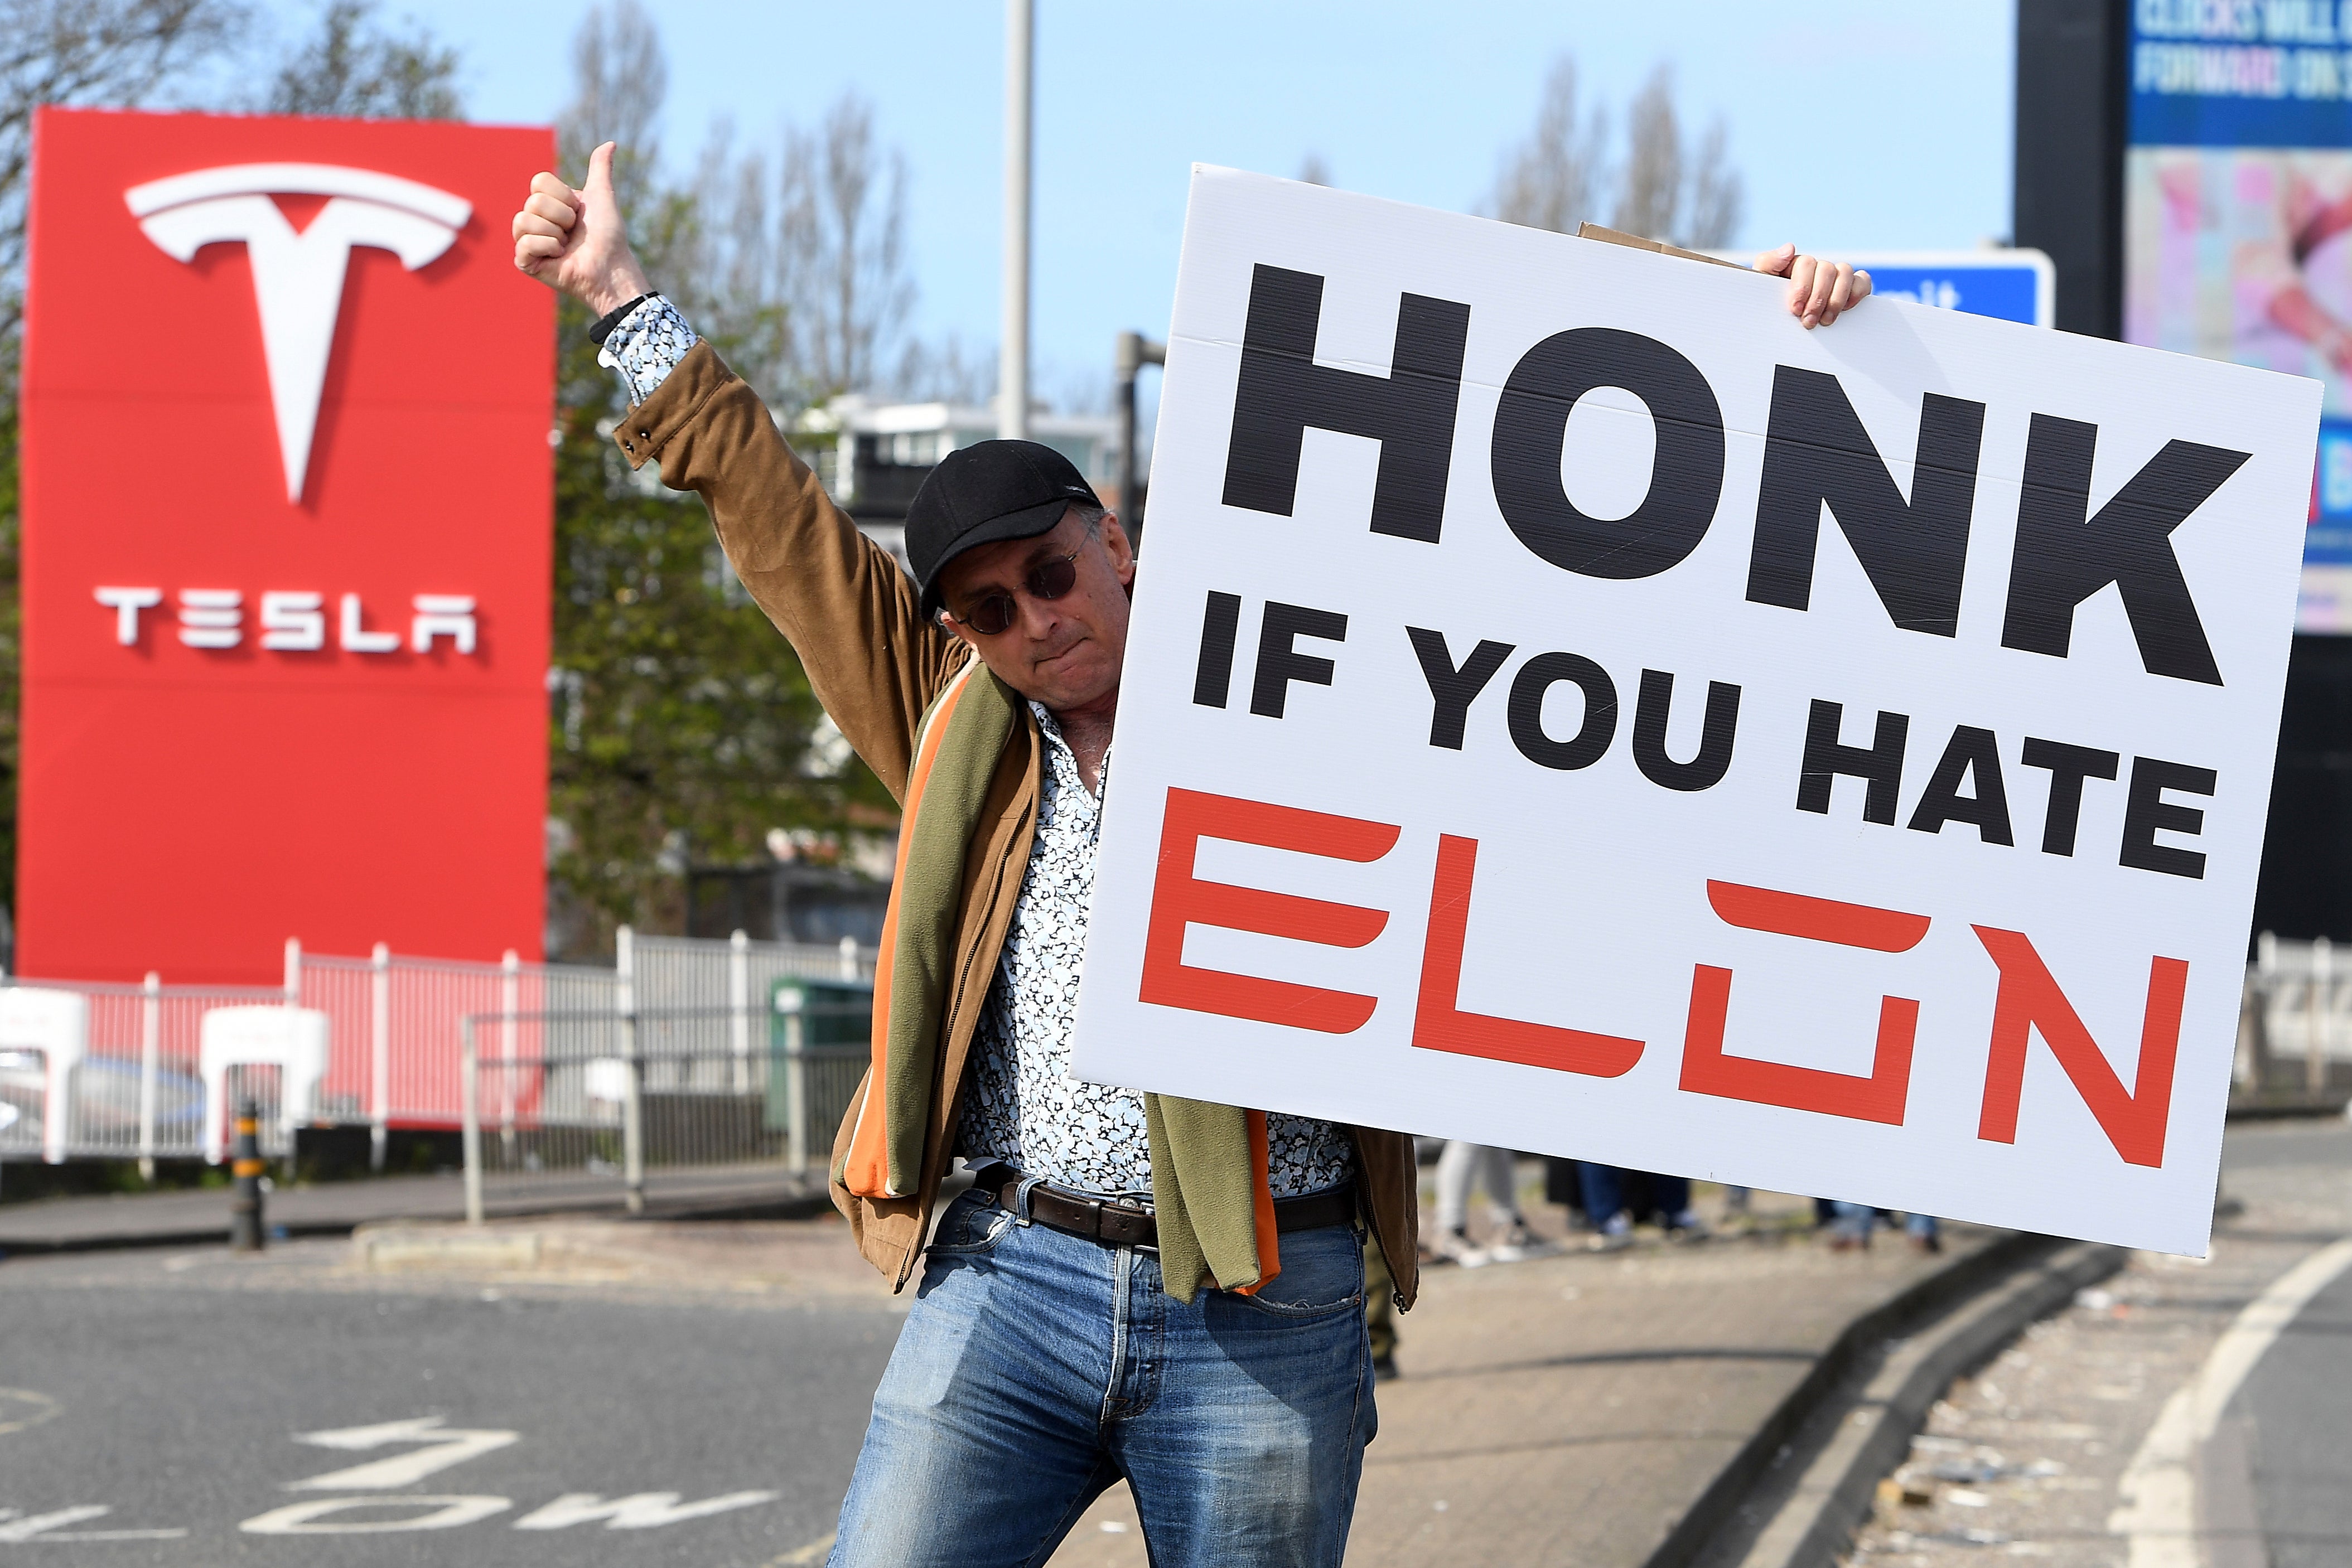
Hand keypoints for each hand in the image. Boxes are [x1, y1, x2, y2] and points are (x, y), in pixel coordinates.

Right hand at [511, 141, 651, 315]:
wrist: (611, 268)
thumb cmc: (608, 236)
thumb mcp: (602, 196)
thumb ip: (600, 169)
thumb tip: (610, 143)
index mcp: (548, 202)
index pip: (539, 181)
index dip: (563, 196)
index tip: (579, 212)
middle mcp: (535, 219)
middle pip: (533, 201)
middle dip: (562, 217)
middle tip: (574, 233)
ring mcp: (528, 241)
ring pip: (524, 220)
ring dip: (555, 233)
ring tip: (566, 246)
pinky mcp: (525, 261)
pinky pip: (525, 243)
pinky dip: (548, 247)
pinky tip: (559, 257)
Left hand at [1753, 242, 1871, 327]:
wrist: (1775, 327)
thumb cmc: (1766, 305)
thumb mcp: (1760, 284)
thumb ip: (1768, 263)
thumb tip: (1790, 248)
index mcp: (1796, 264)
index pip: (1806, 263)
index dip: (1802, 286)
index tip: (1795, 309)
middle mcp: (1817, 267)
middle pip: (1826, 269)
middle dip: (1818, 298)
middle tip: (1809, 322)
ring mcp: (1835, 276)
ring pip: (1845, 272)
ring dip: (1836, 298)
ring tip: (1826, 321)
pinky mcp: (1851, 287)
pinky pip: (1862, 281)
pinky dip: (1857, 292)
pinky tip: (1846, 308)